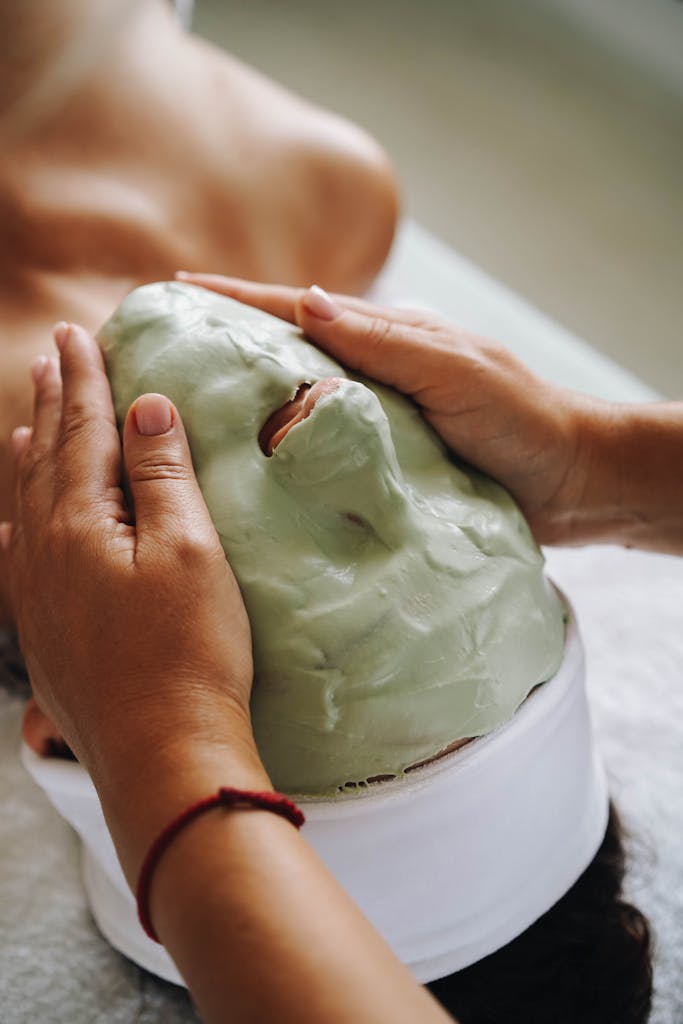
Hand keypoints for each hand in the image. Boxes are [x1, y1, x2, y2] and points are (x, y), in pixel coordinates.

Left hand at [1, 323, 255, 790]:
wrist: (163, 756)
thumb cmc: (189, 652)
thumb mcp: (190, 551)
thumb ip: (162, 475)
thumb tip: (144, 407)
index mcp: (78, 524)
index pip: (81, 430)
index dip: (82, 379)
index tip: (76, 334)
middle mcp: (43, 554)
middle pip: (46, 459)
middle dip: (52, 403)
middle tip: (52, 356)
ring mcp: (37, 598)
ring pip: (27, 506)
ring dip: (33, 456)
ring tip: (30, 423)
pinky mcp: (46, 634)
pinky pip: (20, 557)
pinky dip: (20, 523)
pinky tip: (16, 526)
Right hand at [176, 274, 593, 543]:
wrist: (571, 483)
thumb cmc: (522, 418)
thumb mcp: (456, 371)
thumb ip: (387, 342)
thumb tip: (308, 303)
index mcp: (387, 340)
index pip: (298, 312)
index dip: (237, 300)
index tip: (177, 290)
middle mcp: (373, 377)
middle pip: (286, 355)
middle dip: (225, 347)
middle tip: (162, 351)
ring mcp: (374, 424)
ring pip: (297, 407)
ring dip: (244, 404)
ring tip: (185, 413)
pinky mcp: (380, 470)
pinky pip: (320, 458)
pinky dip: (281, 457)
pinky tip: (246, 474)